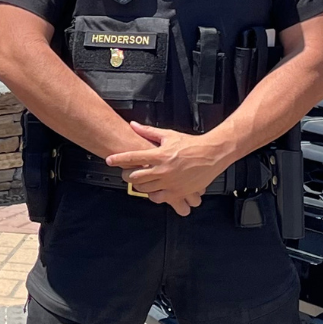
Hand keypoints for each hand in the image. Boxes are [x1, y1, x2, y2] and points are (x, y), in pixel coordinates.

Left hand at [105, 122, 231, 215]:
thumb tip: (134, 125)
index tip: (110, 160)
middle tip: (127, 172)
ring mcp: (170, 182)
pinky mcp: (178, 192)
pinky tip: (152, 189)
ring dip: (139, 184)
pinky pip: (158, 198)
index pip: (133, 157)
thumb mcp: (169, 135)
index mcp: (160, 154)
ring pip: (144, 188)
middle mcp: (163, 170)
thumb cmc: (192, 145)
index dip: (118, 159)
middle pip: (135, 177)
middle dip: (127, 174)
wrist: (212, 154)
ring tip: (140, 180)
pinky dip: (152, 195)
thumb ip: (149, 132)